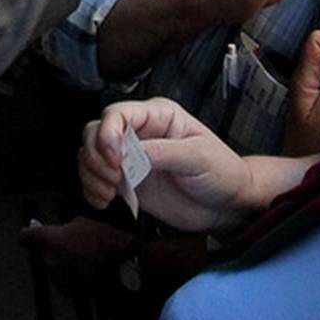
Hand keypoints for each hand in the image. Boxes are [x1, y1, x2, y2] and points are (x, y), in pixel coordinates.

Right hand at [77, 97, 255, 232]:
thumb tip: (130, 154)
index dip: (107, 135)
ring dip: (92, 174)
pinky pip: (96, 179)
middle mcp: (140, 133)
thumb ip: (163, 152)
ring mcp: (131, 158)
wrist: (228, 205)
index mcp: (158, 116)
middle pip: (95, 131)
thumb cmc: (223, 173)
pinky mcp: (128, 181)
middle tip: (115, 179)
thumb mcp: (199, 157)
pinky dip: (92, 190)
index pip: (117, 114)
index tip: (116, 160)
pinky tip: (104, 201)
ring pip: (90, 155)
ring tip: (110, 193)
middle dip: (96, 156)